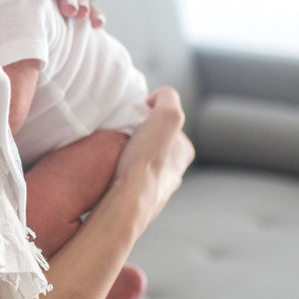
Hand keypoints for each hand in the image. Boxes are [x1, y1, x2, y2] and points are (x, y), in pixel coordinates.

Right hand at [107, 87, 194, 235]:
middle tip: (125, 135)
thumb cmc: (148, 160)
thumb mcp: (167, 114)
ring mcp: (156, 188)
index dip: (151, 115)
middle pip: (155, 143)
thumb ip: (168, 97)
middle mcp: (175, 172)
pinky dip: (121, 172)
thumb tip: (156, 99)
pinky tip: (113, 170)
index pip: (168, 124)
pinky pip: (129, 179)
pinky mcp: (136, 200)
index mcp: (185, 152)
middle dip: (141, 136)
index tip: (137, 118)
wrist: (127, 201)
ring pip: (142, 162)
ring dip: (130, 155)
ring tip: (117, 153)